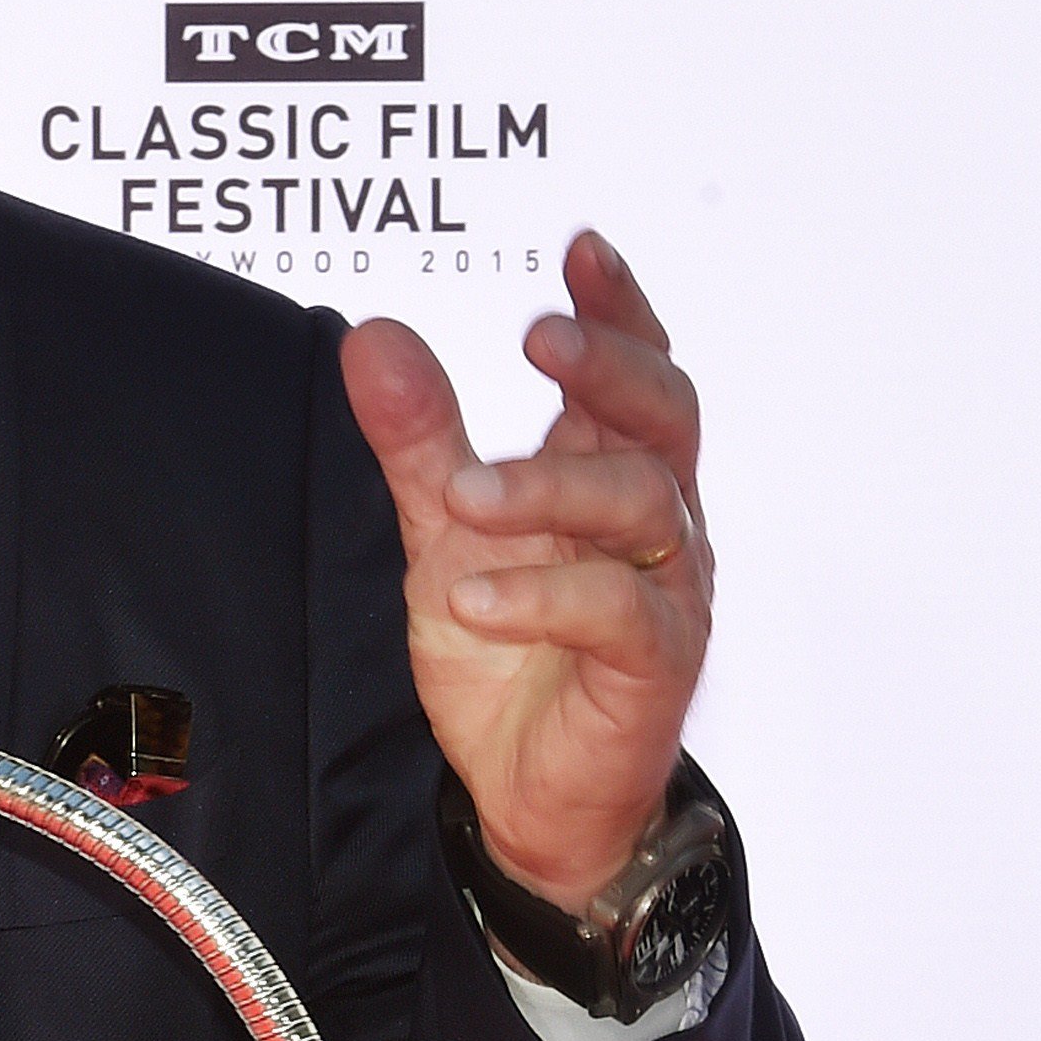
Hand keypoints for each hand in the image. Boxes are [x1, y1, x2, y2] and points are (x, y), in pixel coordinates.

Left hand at [339, 233, 711, 908]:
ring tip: (460, 496)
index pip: (636, 373)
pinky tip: (475, 598)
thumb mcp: (443, 531)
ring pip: (641, 502)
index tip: (584, 250)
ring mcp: (666, 591)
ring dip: (546, 484)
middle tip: (537, 335)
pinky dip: (544, 595)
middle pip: (664, 415)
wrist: (526, 791)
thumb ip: (418, 438)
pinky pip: (620, 612)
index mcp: (609, 474)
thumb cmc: (507, 649)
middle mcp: (655, 522)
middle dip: (608, 364)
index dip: (620, 310)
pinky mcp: (656, 666)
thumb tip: (374, 336)